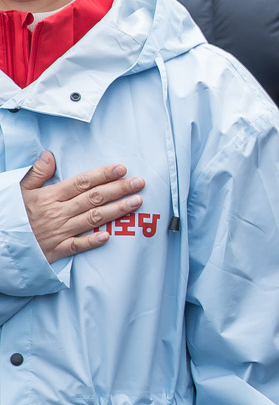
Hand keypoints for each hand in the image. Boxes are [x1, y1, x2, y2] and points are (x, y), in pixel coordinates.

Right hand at [19, 152, 143, 262]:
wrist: (0, 241)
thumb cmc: (11, 213)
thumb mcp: (19, 189)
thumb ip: (37, 173)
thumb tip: (49, 155)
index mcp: (50, 197)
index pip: (81, 183)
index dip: (103, 175)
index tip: (121, 169)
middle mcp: (58, 213)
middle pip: (93, 198)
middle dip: (119, 189)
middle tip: (139, 183)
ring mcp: (59, 231)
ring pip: (93, 219)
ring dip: (117, 210)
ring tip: (137, 202)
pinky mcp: (57, 249)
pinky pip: (78, 245)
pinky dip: (93, 241)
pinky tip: (110, 235)